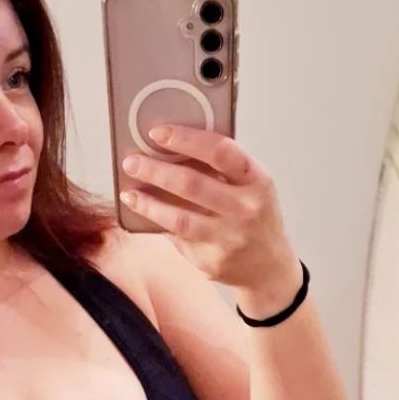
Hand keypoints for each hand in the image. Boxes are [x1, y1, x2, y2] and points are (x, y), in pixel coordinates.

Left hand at [120, 125, 299, 300]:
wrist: (269, 266)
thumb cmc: (254, 216)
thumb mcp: (251, 186)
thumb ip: (222, 168)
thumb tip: (171, 148)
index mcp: (256, 180)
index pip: (220, 151)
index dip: (186, 139)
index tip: (158, 132)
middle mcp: (245, 209)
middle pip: (192, 184)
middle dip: (156, 171)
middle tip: (132, 162)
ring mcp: (228, 239)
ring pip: (179, 218)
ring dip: (148, 204)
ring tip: (129, 193)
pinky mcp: (211, 261)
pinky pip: (178, 239)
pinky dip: (158, 224)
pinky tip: (144, 214)